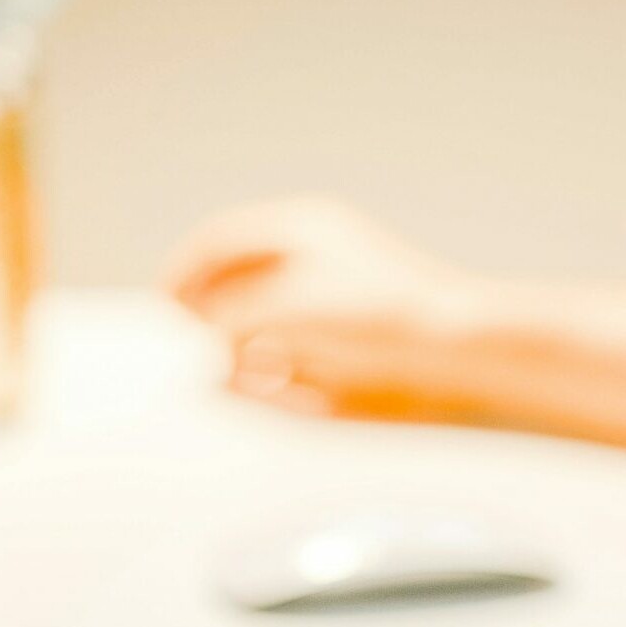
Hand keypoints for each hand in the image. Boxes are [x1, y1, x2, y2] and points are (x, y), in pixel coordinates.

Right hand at [164, 197, 490, 419]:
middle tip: (200, 353)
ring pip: (264, 334)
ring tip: (248, 379)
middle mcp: (316, 262)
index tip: (165, 314)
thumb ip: (226, 321)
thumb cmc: (377, 319)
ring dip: (247, 358)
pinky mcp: (353, 354)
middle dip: (215, 323)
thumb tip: (198, 341)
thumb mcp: (283, 311)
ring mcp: (335, 309)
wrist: (460, 356)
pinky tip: (291, 397)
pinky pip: (296, 369)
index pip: (219, 242)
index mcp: (302, 229)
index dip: (183, 276)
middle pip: (237, 289)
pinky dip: (282, 385)